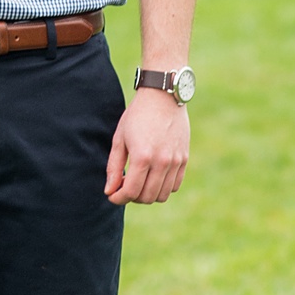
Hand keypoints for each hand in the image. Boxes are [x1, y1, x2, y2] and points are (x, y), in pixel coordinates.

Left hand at [105, 89, 188, 206]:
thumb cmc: (137, 115)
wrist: (163, 96)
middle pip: (147, 197)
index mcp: (142, 156)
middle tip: (124, 187)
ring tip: (138, 182)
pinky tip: (152, 177)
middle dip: (132, 197)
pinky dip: (162, 188)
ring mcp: (176, 161)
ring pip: (162, 195)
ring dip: (147, 195)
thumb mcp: (119, 139)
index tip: (112, 196)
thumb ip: (114, 167)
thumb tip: (109, 191)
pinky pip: (174, 185)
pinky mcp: (184, 159)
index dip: (119, 198)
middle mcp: (162, 162)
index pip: (131, 191)